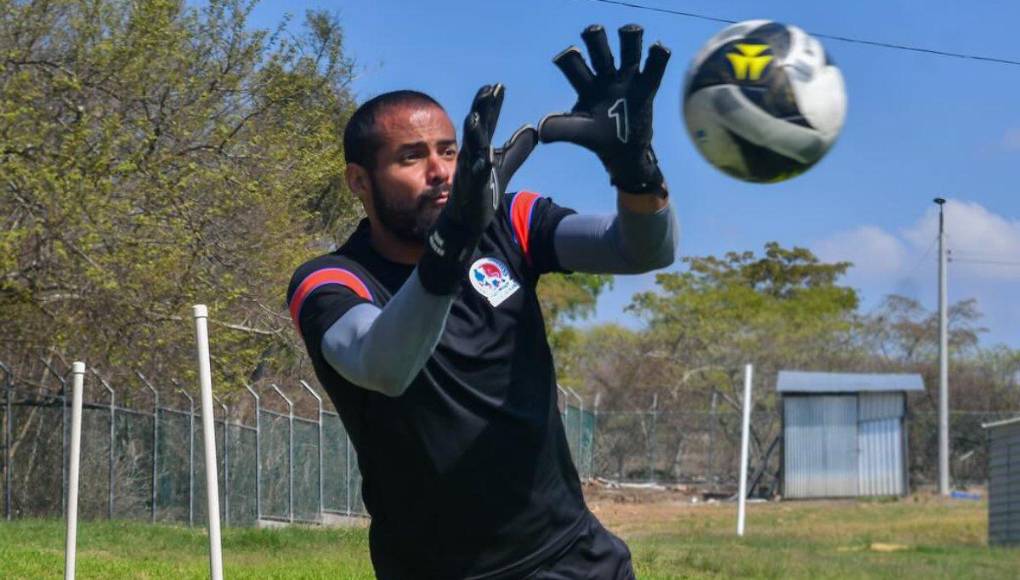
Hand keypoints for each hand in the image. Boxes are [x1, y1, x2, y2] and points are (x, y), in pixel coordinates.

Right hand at [419, 85, 537, 294]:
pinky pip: (475, 176)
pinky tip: (486, 156)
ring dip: (473, 134)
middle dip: (481, 110)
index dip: (491, 106)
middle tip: (489, 91)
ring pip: (471, 149)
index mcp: (478, 149)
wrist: (465, 221)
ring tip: (476, 117)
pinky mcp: (471, 190)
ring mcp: (469, 172)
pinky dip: (480, 166)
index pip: (486, 123)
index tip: (498, 86)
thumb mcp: (502, 167)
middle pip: (476, 129)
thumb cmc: (481, 191)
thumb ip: (517, 149)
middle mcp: (470, 157)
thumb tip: (533, 130)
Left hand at [539, 24, 669, 194]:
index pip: (573, 64)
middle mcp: (605, 77)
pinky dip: (658, 55)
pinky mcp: (647, 87)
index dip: (569, 57)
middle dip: (595, 37)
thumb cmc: (599, 140)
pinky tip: (657, 49)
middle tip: (593, 33)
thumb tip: (541, 131)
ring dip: (629, 36)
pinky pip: (655, 65)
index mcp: (585, 85)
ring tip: (628, 32)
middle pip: (599, 47)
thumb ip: (561, 129)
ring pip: (629, 48)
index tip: (568, 57)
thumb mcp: (580, 133)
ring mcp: (627, 79)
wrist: (625, 153)